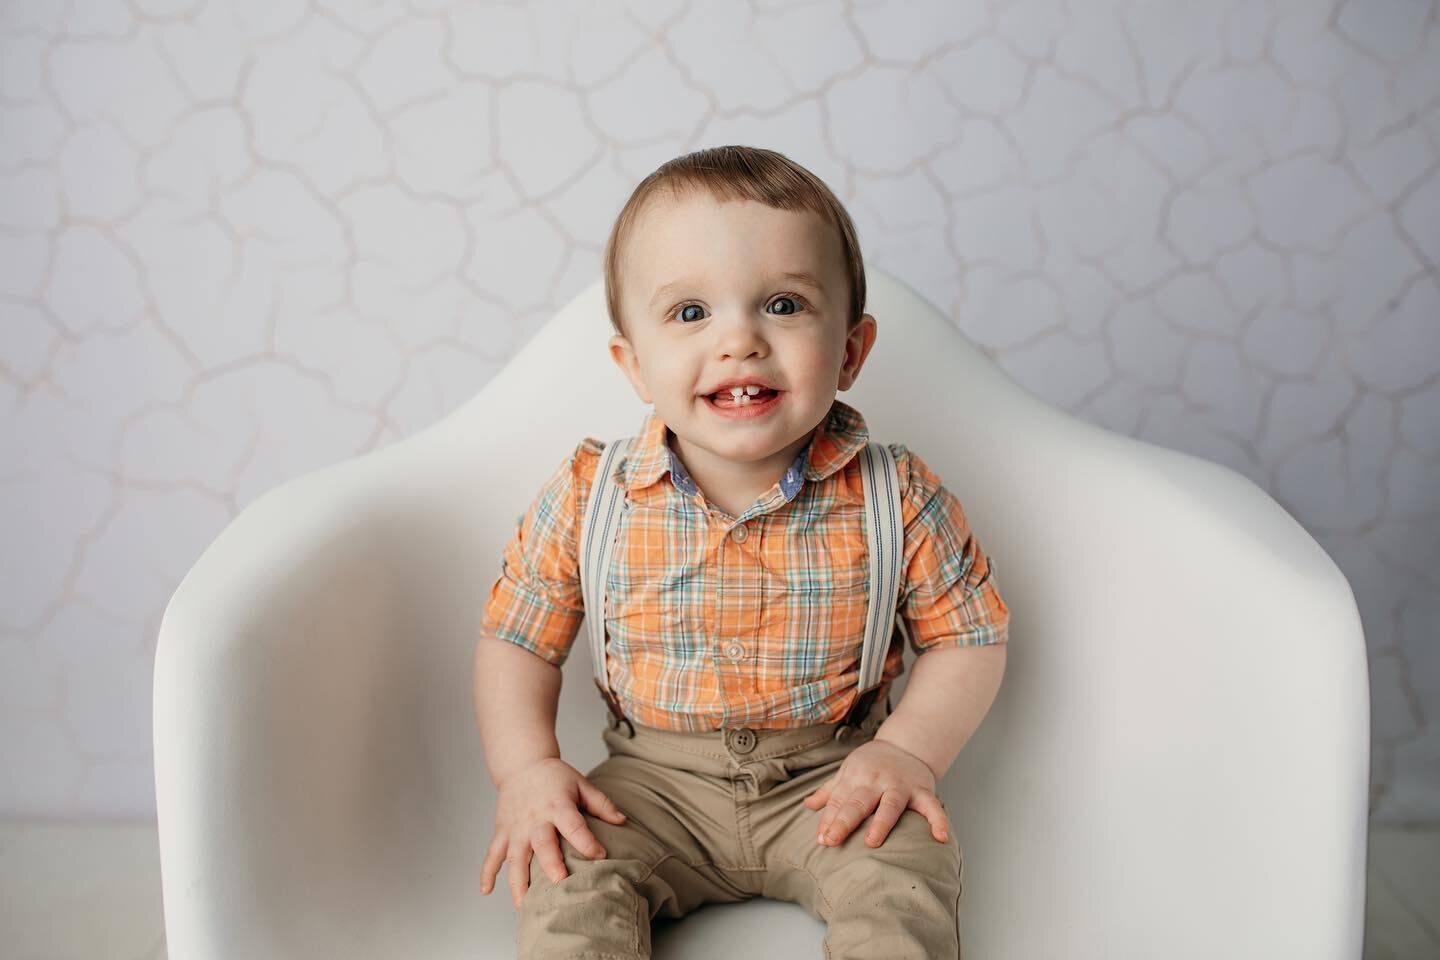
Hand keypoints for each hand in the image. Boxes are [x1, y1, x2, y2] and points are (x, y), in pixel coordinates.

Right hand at [480, 757, 626, 907]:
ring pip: (514, 857)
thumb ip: (601, 803)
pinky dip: (487, 872)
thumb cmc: (555, 777)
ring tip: (522, 906)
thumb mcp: (581, 783)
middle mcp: (535, 819)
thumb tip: (622, 821)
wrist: (522, 764)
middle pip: (542, 843)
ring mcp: (516, 828)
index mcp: (557, 805)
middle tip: (558, 882)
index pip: (573, 825)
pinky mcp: (502, 832)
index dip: (586, 841)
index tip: (600, 855)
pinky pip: (492, 854)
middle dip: (549, 863)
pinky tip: (486, 890)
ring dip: (517, 881)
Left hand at [802, 738, 948, 848]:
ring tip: (871, 841)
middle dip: (844, 821)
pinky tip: (940, 838)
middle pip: (858, 802)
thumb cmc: (872, 763)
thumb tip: (807, 805)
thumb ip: (829, 791)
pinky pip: (932, 807)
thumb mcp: (848, 772)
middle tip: (831, 841)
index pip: (839, 801)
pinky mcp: (922, 790)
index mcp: (856, 777)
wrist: (907, 743)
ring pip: (890, 804)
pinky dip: (938, 821)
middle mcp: (876, 781)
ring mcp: (900, 785)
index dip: (829, 820)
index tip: (821, 839)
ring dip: (880, 822)